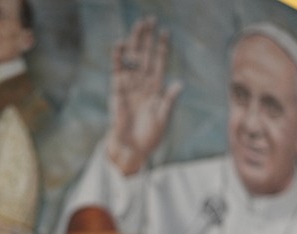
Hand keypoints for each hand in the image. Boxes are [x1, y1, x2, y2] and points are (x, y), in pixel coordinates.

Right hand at [107, 16, 182, 174]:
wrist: (132, 150)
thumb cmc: (149, 137)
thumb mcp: (163, 119)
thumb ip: (169, 101)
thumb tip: (179, 84)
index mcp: (156, 90)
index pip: (159, 64)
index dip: (162, 48)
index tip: (165, 31)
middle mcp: (142, 85)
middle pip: (144, 56)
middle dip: (147, 39)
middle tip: (149, 19)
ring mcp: (130, 87)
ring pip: (132, 60)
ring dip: (134, 43)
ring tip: (137, 25)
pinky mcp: (117, 93)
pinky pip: (117, 73)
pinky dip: (118, 59)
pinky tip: (120, 44)